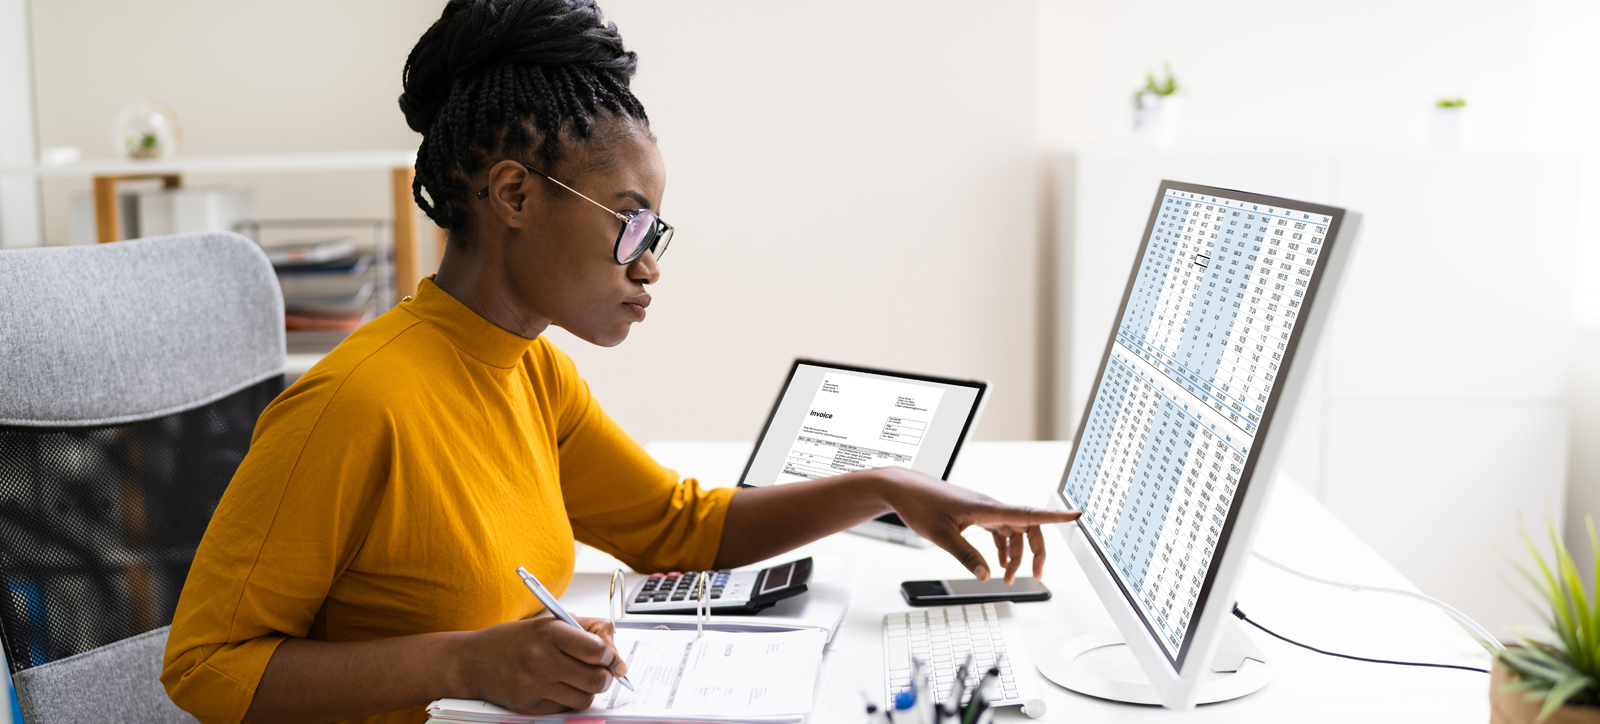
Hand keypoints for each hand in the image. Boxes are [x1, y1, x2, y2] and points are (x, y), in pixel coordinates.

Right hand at [454, 615, 627, 714]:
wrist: (474, 660)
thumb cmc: (515, 640)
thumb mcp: (550, 621)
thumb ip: (587, 629)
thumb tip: (615, 653)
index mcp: (550, 632)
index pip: (598, 650)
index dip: (610, 656)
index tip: (610, 657)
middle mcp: (541, 659)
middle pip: (596, 679)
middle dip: (606, 677)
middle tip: (602, 672)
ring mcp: (534, 685)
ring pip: (584, 698)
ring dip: (589, 690)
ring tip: (579, 679)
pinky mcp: (529, 705)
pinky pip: (565, 708)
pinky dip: (568, 700)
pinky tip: (558, 687)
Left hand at [879, 468, 1080, 583]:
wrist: (902, 488)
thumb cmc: (919, 504)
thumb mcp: (940, 535)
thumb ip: (966, 556)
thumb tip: (987, 575)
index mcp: (987, 508)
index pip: (1029, 513)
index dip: (1055, 516)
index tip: (1077, 515)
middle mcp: (990, 506)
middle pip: (1028, 526)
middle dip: (1036, 551)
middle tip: (1036, 576)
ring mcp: (984, 509)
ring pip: (1014, 531)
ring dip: (1016, 554)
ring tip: (1008, 578)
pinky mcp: (976, 513)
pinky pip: (1000, 530)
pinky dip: (1003, 547)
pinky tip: (997, 563)